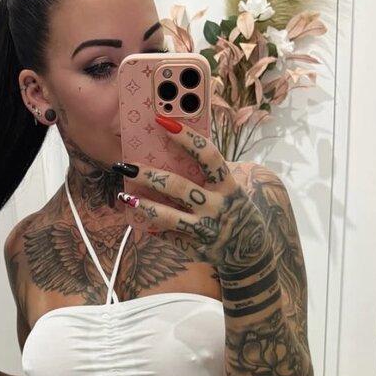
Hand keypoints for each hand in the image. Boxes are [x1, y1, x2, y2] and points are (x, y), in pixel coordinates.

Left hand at [115, 120, 272, 271]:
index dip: (186, 138)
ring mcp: (205, 230)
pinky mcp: (196, 249)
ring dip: (143, 206)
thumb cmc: (235, 210)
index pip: (207, 156)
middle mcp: (216, 207)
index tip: (162, 122)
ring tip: (124, 197)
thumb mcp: (231, 188)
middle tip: (126, 166)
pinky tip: (139, 219)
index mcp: (227, 185)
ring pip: (168, 217)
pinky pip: (169, 237)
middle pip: (178, 187)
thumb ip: (210, 173)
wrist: (251, 252)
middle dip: (149, 175)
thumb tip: (174, 150)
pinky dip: (153, 228)